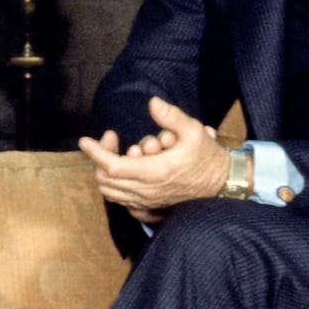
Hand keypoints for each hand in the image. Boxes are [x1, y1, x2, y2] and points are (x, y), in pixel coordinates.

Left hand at [77, 97, 231, 222]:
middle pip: (106, 180)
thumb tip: (152, 103)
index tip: (85, 140)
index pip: (112, 167)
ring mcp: (148, 201)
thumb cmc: (208, 157)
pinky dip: (115, 186)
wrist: (223, 185)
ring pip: (110, 192)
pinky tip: (125, 168)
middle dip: (101, 157)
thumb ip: (171, 116)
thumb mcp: (194, 131)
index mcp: (155, 172)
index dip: (96, 153)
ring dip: (107, 171)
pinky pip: (121, 200)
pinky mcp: (150, 206)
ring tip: (121, 151)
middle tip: (111, 139)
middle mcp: (147, 191)